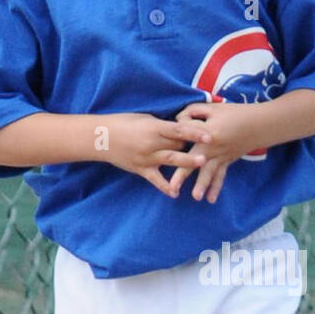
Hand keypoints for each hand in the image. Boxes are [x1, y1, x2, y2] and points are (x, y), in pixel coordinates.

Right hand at [92, 112, 212, 197]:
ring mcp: (147, 158)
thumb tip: (182, 126)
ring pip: (171, 161)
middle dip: (194, 147)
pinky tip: (175, 194)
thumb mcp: (145, 119)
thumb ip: (163, 125)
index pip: (179, 129)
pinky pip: (155, 180)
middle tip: (214, 149)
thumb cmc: (124, 123)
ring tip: (202, 165)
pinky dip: (165, 187)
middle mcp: (152, 143)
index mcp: (154, 128)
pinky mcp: (141, 169)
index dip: (195, 132)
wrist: (100, 137)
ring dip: (187, 163)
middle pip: (178, 145)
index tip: (209, 135)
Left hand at [169, 99, 260, 201]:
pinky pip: (220, 176)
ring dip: (202, 185)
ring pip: (209, 172)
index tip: (175, 127)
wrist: (259, 124)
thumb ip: (193, 111)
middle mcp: (213, 147)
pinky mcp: (226, 161)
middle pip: (194, 161)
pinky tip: (210, 200)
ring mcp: (221, 156)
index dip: (180, 127)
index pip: (186, 133)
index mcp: (208, 131)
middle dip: (182, 175)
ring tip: (195, 198)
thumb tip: (178, 120)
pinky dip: (216, 188)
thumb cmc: (235, 113)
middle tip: (172, 188)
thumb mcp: (213, 107)